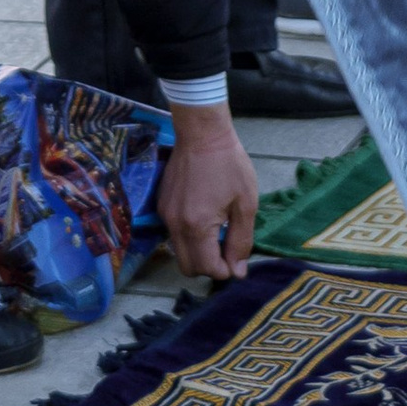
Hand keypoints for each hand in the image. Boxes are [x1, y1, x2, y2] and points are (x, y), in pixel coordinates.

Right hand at [157, 107, 260, 278]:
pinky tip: (204, 218)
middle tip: (226, 250)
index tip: (237, 261)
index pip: (207, 268)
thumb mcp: (246, 203)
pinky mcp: (161, 206)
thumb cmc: (229, 164)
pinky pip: (173, 235)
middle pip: (187, 268)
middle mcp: (175, 225)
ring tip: (217, 233)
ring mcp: (164, 215)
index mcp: (198, 226)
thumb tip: (237, 271)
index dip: (225, 271)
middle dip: (208, 267)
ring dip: (197, 253)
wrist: (202, 133)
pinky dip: (188, 238)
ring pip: (178, 252)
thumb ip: (241, 241)